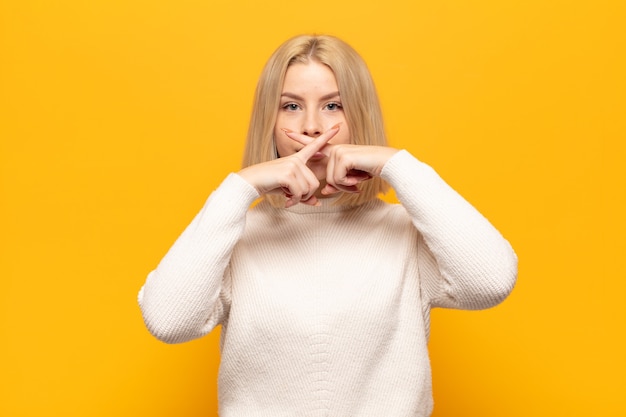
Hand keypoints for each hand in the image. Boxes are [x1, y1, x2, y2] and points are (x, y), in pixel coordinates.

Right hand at [238, 126, 339, 206]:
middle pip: (314, 183)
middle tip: (293, 198)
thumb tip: (316, 203)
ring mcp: (292, 165)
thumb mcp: (289, 189)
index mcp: (297, 158)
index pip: (314, 146)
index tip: (337, 127)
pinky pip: (299, 192)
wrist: (251, 182)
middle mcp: (296, 159)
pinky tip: (286, 201)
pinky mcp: (288, 174)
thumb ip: (304, 194)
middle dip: (305, 196)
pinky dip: (294, 200)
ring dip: (299, 199)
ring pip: (308, 189)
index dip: (326, 137)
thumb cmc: (269, 184)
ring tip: (288, 197)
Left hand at [282, 130, 398, 195]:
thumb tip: (325, 191)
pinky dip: (349, 183)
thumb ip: (337, 184)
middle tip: (356, 178)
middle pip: (326, 177)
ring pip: (332, 180)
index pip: (314, 146)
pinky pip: (338, 179)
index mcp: (334, 152)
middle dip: (343, 185)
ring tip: (360, 178)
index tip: (285, 131)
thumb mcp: (351, 179)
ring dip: (347, 185)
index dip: (300, 139)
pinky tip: (359, 178)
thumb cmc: (370, 169)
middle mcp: (334, 149)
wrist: (386, 163)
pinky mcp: (343, 156)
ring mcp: (338, 151)